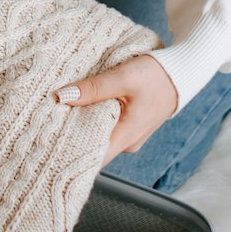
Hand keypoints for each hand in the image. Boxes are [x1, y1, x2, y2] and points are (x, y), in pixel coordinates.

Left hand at [53, 54, 178, 166]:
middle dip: (71, 134)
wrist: (183, 72)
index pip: (92, 159)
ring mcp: (130, 135)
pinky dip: (94, 117)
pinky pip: (107, 127)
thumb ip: (93, 88)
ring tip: (60, 110)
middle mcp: (128, 143)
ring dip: (82, 123)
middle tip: (47, 120)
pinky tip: (81, 106)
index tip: (47, 142)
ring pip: (99, 136)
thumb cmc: (157, 75)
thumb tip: (61, 96)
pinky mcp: (131, 126)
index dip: (68, 152)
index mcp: (126, 137)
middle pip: (92, 147)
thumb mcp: (123, 76)